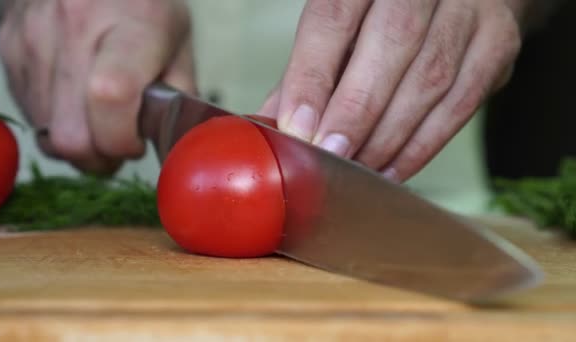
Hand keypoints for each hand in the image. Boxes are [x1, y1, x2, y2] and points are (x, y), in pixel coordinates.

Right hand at [0, 0, 195, 173]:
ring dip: (77, 141)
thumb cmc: (140, 4)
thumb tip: (174, 142)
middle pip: (72, 135)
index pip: (111, 97)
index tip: (136, 141)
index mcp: (131, 27)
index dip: (122, 138)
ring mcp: (32, 39)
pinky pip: (29, 115)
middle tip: (116, 142)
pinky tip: (74, 101)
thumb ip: (180, 94)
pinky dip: (55, 122)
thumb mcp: (178, 40)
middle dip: (99, 155)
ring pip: (47, 134)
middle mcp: (73, 29)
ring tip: (97, 118)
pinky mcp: (8, 48)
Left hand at [260, 0, 533, 181]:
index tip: (297, 128)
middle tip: (331, 154)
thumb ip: (309, 70)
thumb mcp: (342, 25)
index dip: (312, 75)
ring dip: (389, 136)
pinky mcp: (498, 43)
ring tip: (358, 169)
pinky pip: (462, 104)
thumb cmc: (384, 12)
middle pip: (392, 43)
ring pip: (431, 78)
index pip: (335, 16)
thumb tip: (273, 125)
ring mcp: (470, 9)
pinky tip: (393, 169)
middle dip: (356, 110)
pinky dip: (423, 145)